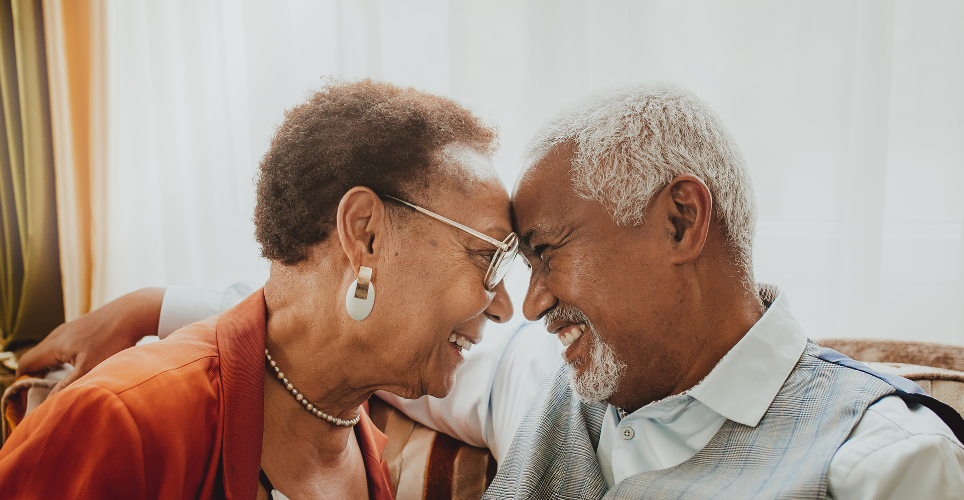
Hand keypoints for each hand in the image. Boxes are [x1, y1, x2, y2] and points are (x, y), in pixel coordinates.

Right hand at [15, 287, 165, 395]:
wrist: (133, 312)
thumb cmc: (112, 340)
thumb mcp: (89, 368)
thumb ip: (67, 386)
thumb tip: (48, 403)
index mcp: (53, 345)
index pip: (25, 365)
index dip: (23, 382)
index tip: (31, 397)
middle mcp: (57, 335)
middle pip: (36, 358)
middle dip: (36, 376)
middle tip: (44, 394)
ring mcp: (70, 328)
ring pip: (51, 351)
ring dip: (50, 367)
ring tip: (60, 383)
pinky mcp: (83, 326)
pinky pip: (64, 345)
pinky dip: (63, 358)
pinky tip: (79, 366)